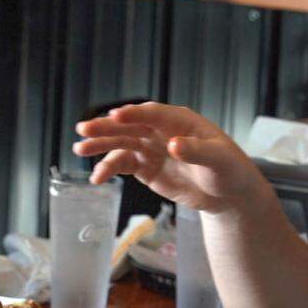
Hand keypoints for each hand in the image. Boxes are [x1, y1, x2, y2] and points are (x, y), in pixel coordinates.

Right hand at [74, 102, 264, 213]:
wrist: (227, 193)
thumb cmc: (228, 170)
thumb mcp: (217, 160)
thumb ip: (196, 151)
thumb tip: (174, 145)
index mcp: (180, 120)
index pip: (153, 113)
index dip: (134, 114)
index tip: (115, 115)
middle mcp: (161, 131)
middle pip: (130, 126)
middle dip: (107, 127)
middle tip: (83, 129)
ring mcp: (151, 148)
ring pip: (121, 143)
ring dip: (100, 146)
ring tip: (79, 150)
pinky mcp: (146, 167)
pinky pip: (123, 164)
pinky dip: (109, 168)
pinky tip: (97, 178)